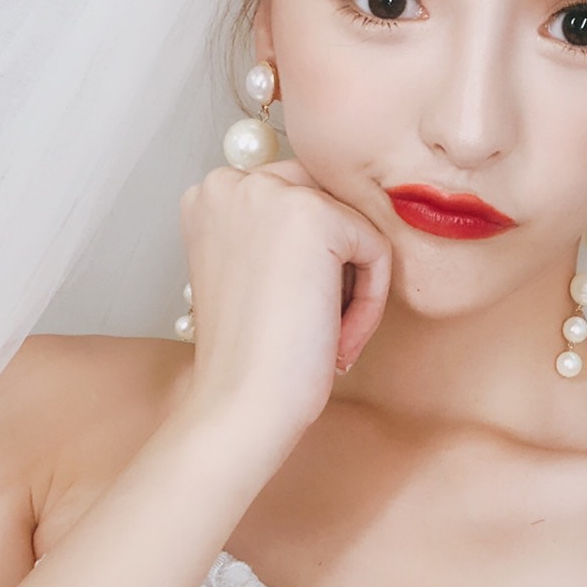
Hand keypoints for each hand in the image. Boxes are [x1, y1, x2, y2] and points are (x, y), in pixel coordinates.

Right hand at [176, 159, 390, 437]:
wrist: (242, 404)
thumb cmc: (250, 355)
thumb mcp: (250, 272)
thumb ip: (277, 233)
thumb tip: (343, 216)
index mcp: (209, 195)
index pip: (295, 198)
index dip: (310, 262)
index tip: (294, 313)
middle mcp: (232, 182)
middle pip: (327, 204)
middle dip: (335, 266)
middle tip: (318, 327)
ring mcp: (271, 193)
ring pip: (353, 228)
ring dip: (351, 287)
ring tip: (326, 336)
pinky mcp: (315, 216)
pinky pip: (376, 249)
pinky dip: (369, 301)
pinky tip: (336, 338)